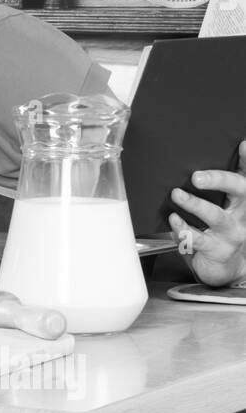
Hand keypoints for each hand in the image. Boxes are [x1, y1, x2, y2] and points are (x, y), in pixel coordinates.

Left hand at [168, 140, 245, 287]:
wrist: (227, 267)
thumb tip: (224, 151)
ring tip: (177, 194)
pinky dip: (183, 228)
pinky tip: (174, 219)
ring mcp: (231, 233)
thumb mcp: (228, 206)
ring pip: (216, 215)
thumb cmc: (222, 230)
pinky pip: (198, 238)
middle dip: (219, 179)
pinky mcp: (216, 249)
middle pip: (240, 190)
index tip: (242, 144)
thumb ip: (224, 183)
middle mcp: (243, 214)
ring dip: (194, 204)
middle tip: (197, 176)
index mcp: (244, 199)